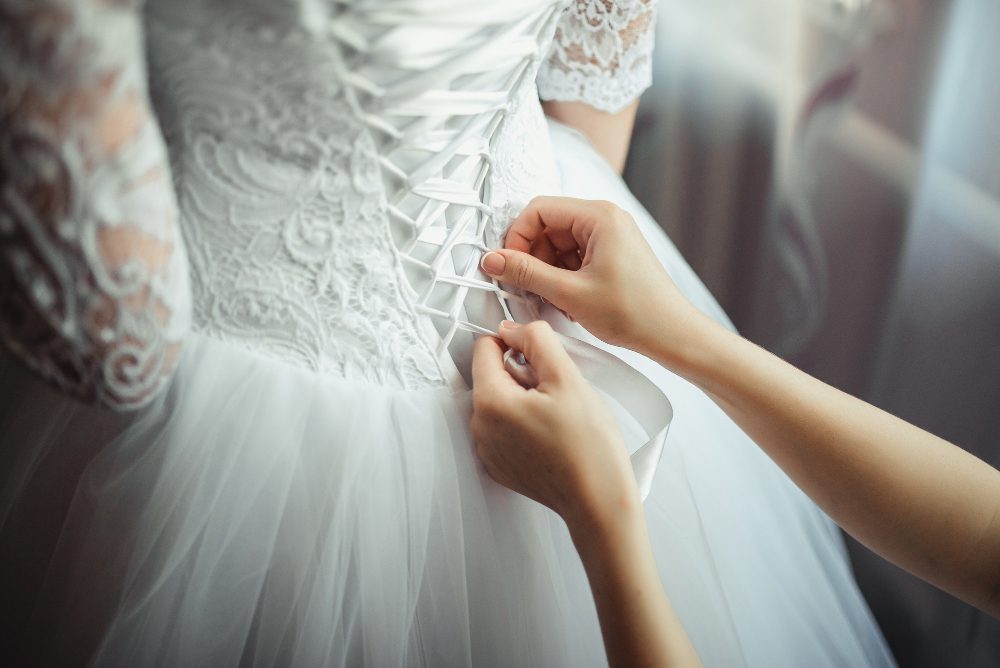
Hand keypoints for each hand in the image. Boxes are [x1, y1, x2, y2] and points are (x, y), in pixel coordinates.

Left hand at [470, 320, 639, 533]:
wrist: (599, 500)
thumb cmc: (588, 446)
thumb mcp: (567, 377)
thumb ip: (537, 340)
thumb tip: (514, 328)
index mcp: (490, 402)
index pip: (486, 347)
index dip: (515, 342)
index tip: (540, 355)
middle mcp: (480, 427)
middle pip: (493, 376)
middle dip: (522, 373)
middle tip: (557, 390)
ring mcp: (489, 450)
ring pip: (501, 402)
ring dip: (525, 398)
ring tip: (558, 415)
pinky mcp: (501, 466)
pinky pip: (506, 429)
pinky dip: (525, 424)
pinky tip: (553, 434)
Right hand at [480, 196, 704, 363]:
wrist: (672, 334)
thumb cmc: (636, 312)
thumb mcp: (569, 293)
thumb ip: (526, 273)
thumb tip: (494, 261)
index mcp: (599, 216)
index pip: (539, 210)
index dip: (517, 237)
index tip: (507, 264)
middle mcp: (606, 219)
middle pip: (548, 226)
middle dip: (532, 257)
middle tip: (526, 286)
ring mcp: (610, 236)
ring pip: (558, 244)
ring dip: (547, 270)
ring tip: (553, 298)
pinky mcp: (611, 254)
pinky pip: (574, 256)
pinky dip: (562, 276)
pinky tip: (566, 299)